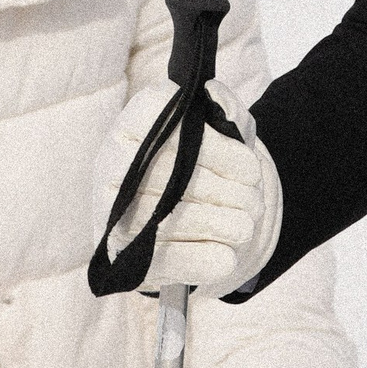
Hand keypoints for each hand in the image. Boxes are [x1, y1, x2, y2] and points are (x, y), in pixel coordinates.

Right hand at [93, 80, 283, 296]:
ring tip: (245, 226)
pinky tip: (227, 256)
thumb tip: (221, 106)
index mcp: (134, 122)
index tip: (252, 170)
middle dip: (227, 193)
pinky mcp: (122, 258)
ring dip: (220, 226)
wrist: (175, 212)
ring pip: (169, 220)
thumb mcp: (216, 127)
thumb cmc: (199, 162)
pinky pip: (164, 260)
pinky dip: (201, 261)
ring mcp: (111, 213)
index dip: (218, 152)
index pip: (172, 126)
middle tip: (255, 203)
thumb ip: (224, 108)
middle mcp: (111, 164)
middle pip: (174, 177)